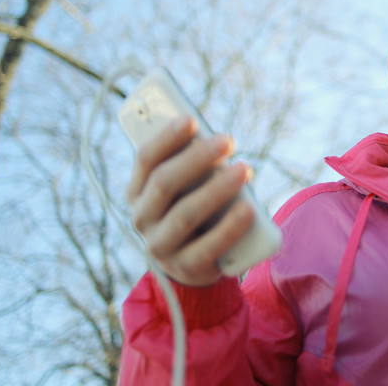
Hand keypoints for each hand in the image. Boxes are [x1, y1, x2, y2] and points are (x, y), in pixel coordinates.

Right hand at [126, 116, 254, 286]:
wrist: (193, 263)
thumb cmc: (192, 207)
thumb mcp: (186, 187)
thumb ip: (192, 166)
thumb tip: (217, 142)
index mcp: (138, 191)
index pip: (146, 159)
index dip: (166, 138)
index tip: (191, 119)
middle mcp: (143, 218)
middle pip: (164, 183)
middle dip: (197, 158)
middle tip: (228, 140)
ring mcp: (161, 246)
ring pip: (185, 215)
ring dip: (216, 189)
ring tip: (244, 169)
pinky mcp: (186, 267)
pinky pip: (208, 247)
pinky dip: (230, 228)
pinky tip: (249, 210)